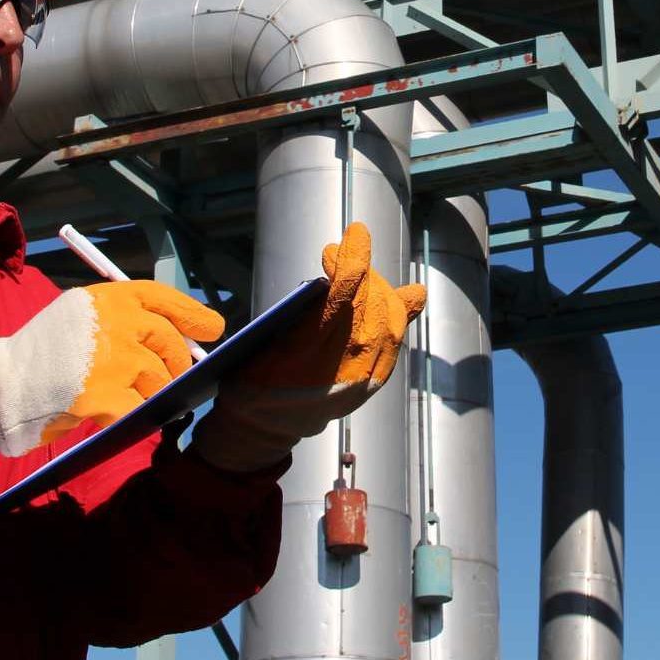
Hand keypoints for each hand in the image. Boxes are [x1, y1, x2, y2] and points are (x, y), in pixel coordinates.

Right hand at [33, 282, 227, 442]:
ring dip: (153, 394)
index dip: (191, 313)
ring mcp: (111, 359)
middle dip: (178, 363)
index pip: (162, 297)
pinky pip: (140, 409)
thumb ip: (121, 321)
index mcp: (107, 298)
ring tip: (134, 398)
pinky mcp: (104, 394)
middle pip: (169, 342)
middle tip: (177, 377)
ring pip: (158, 379)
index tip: (212, 327)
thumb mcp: (79, 318)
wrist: (2, 387)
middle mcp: (114, 322)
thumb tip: (176, 336)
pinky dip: (137, 417)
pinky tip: (122, 416)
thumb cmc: (42, 355)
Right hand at [192, 222, 426, 472]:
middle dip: (362, 268)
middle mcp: (342, 366)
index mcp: (306, 350)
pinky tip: (404, 293)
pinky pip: (396, 341)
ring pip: (390, 320)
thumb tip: (337, 275)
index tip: (356, 232)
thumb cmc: (256, 375)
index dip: (355, 256)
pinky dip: (400, 313)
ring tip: (361, 274)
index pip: (345, 291)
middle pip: (371, 301)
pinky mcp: (373, 384)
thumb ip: (302, 308)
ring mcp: (363, 379)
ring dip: (380, 287)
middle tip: (343, 252)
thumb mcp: (264, 337)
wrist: (266, 427)